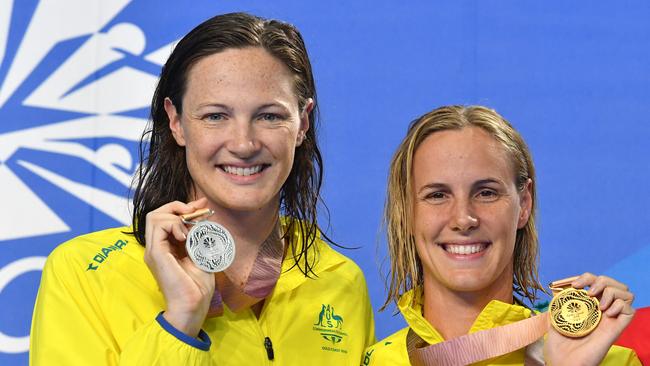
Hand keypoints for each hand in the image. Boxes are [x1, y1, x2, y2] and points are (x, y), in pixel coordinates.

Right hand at [144, 198, 214, 336]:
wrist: (193, 306)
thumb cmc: (198, 286)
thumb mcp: (201, 254)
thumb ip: (199, 237)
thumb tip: (204, 217)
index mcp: (165, 248)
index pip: (166, 218)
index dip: (183, 207)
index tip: (203, 205)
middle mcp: (156, 247)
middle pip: (156, 213)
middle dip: (177, 206)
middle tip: (196, 211)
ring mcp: (153, 250)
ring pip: (153, 216)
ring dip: (175, 216)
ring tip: (189, 231)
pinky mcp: (155, 254)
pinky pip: (158, 227)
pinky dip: (173, 225)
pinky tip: (186, 237)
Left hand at [544, 273, 634, 365]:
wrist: (563, 365)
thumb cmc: (559, 348)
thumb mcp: (554, 321)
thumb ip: (557, 305)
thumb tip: (556, 289)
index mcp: (587, 307)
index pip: (594, 283)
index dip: (584, 278)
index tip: (570, 285)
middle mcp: (601, 311)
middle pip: (613, 283)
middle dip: (600, 279)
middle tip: (585, 291)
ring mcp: (610, 319)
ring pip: (625, 292)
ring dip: (611, 291)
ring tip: (598, 304)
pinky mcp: (617, 328)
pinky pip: (629, 309)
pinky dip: (619, 304)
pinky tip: (606, 313)